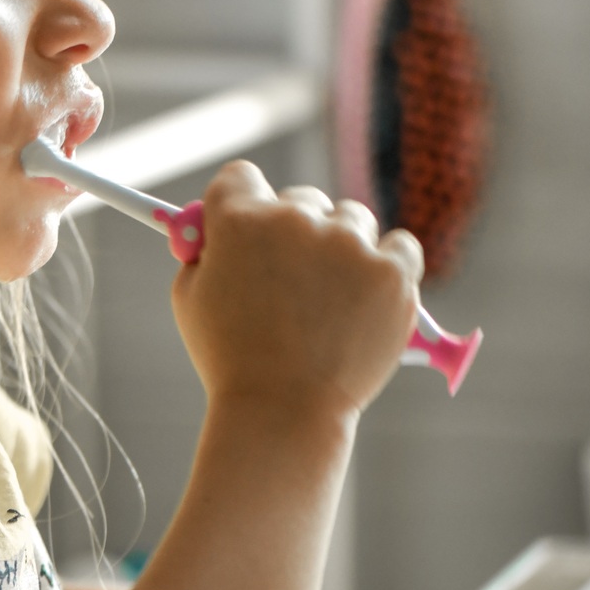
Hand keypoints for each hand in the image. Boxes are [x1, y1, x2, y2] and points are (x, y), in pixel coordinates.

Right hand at [170, 162, 423, 421]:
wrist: (282, 412)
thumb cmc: (230, 362)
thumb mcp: (190, 301)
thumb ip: (202, 254)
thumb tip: (213, 228)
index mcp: (238, 220)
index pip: (240, 177)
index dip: (242, 202)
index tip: (249, 227)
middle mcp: (293, 220)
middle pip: (299, 199)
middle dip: (296, 232)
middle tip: (294, 277)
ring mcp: (347, 243)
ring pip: (352, 219)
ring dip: (344, 246)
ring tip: (333, 298)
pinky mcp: (391, 270)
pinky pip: (399, 246)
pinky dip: (389, 265)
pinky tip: (372, 292)